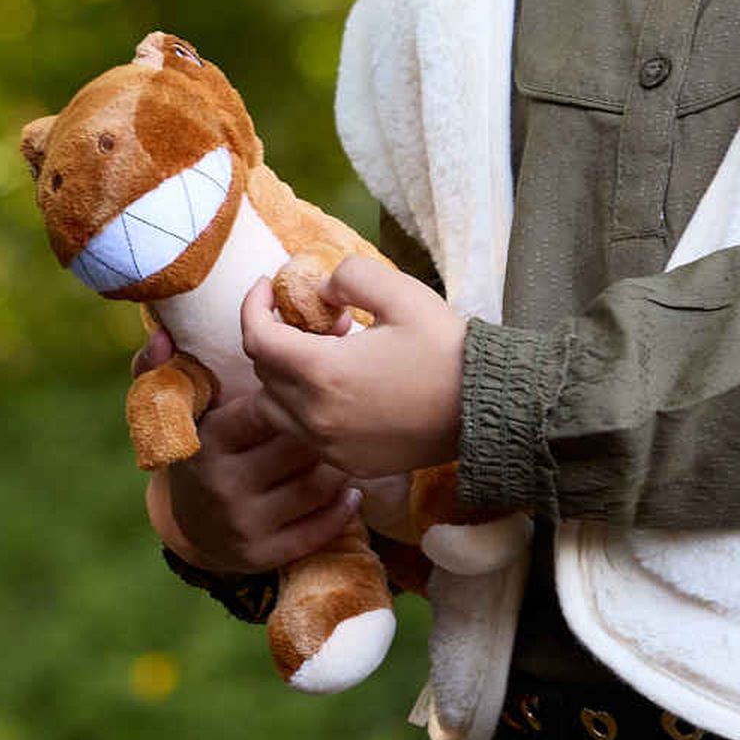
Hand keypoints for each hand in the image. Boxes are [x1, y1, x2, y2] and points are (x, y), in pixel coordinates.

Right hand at [137, 328, 358, 570]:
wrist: (193, 525)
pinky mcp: (262, 555)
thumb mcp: (173, 406)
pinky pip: (321, 528)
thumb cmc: (198, 448)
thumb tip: (163, 336)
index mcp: (207, 440)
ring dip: (340, 465)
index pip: (269, 408)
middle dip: (323, 429)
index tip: (309, 390)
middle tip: (341, 416)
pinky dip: (343, 508)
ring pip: (318, 485)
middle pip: (300, 446)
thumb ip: (164, 364)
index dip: (295, 398)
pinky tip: (349, 490)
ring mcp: (243, 523)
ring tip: (346, 449)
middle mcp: (223, 483)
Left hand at [243, 256, 466, 477]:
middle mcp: (316, 417)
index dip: (253, 305)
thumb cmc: (446, 350)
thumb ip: (350, 277)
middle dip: (277, 337)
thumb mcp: (400, 293)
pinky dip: (307, 408)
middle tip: (318, 318)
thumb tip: (321, 290)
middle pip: (263, 373)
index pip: (257, 338)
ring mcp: (331, 446)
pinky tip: (344, 389)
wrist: (486, 410)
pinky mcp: (349, 462)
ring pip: (276, 410)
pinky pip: (305, 435)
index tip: (267, 287)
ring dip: (286, 377)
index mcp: (321, 373)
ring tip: (328, 355)